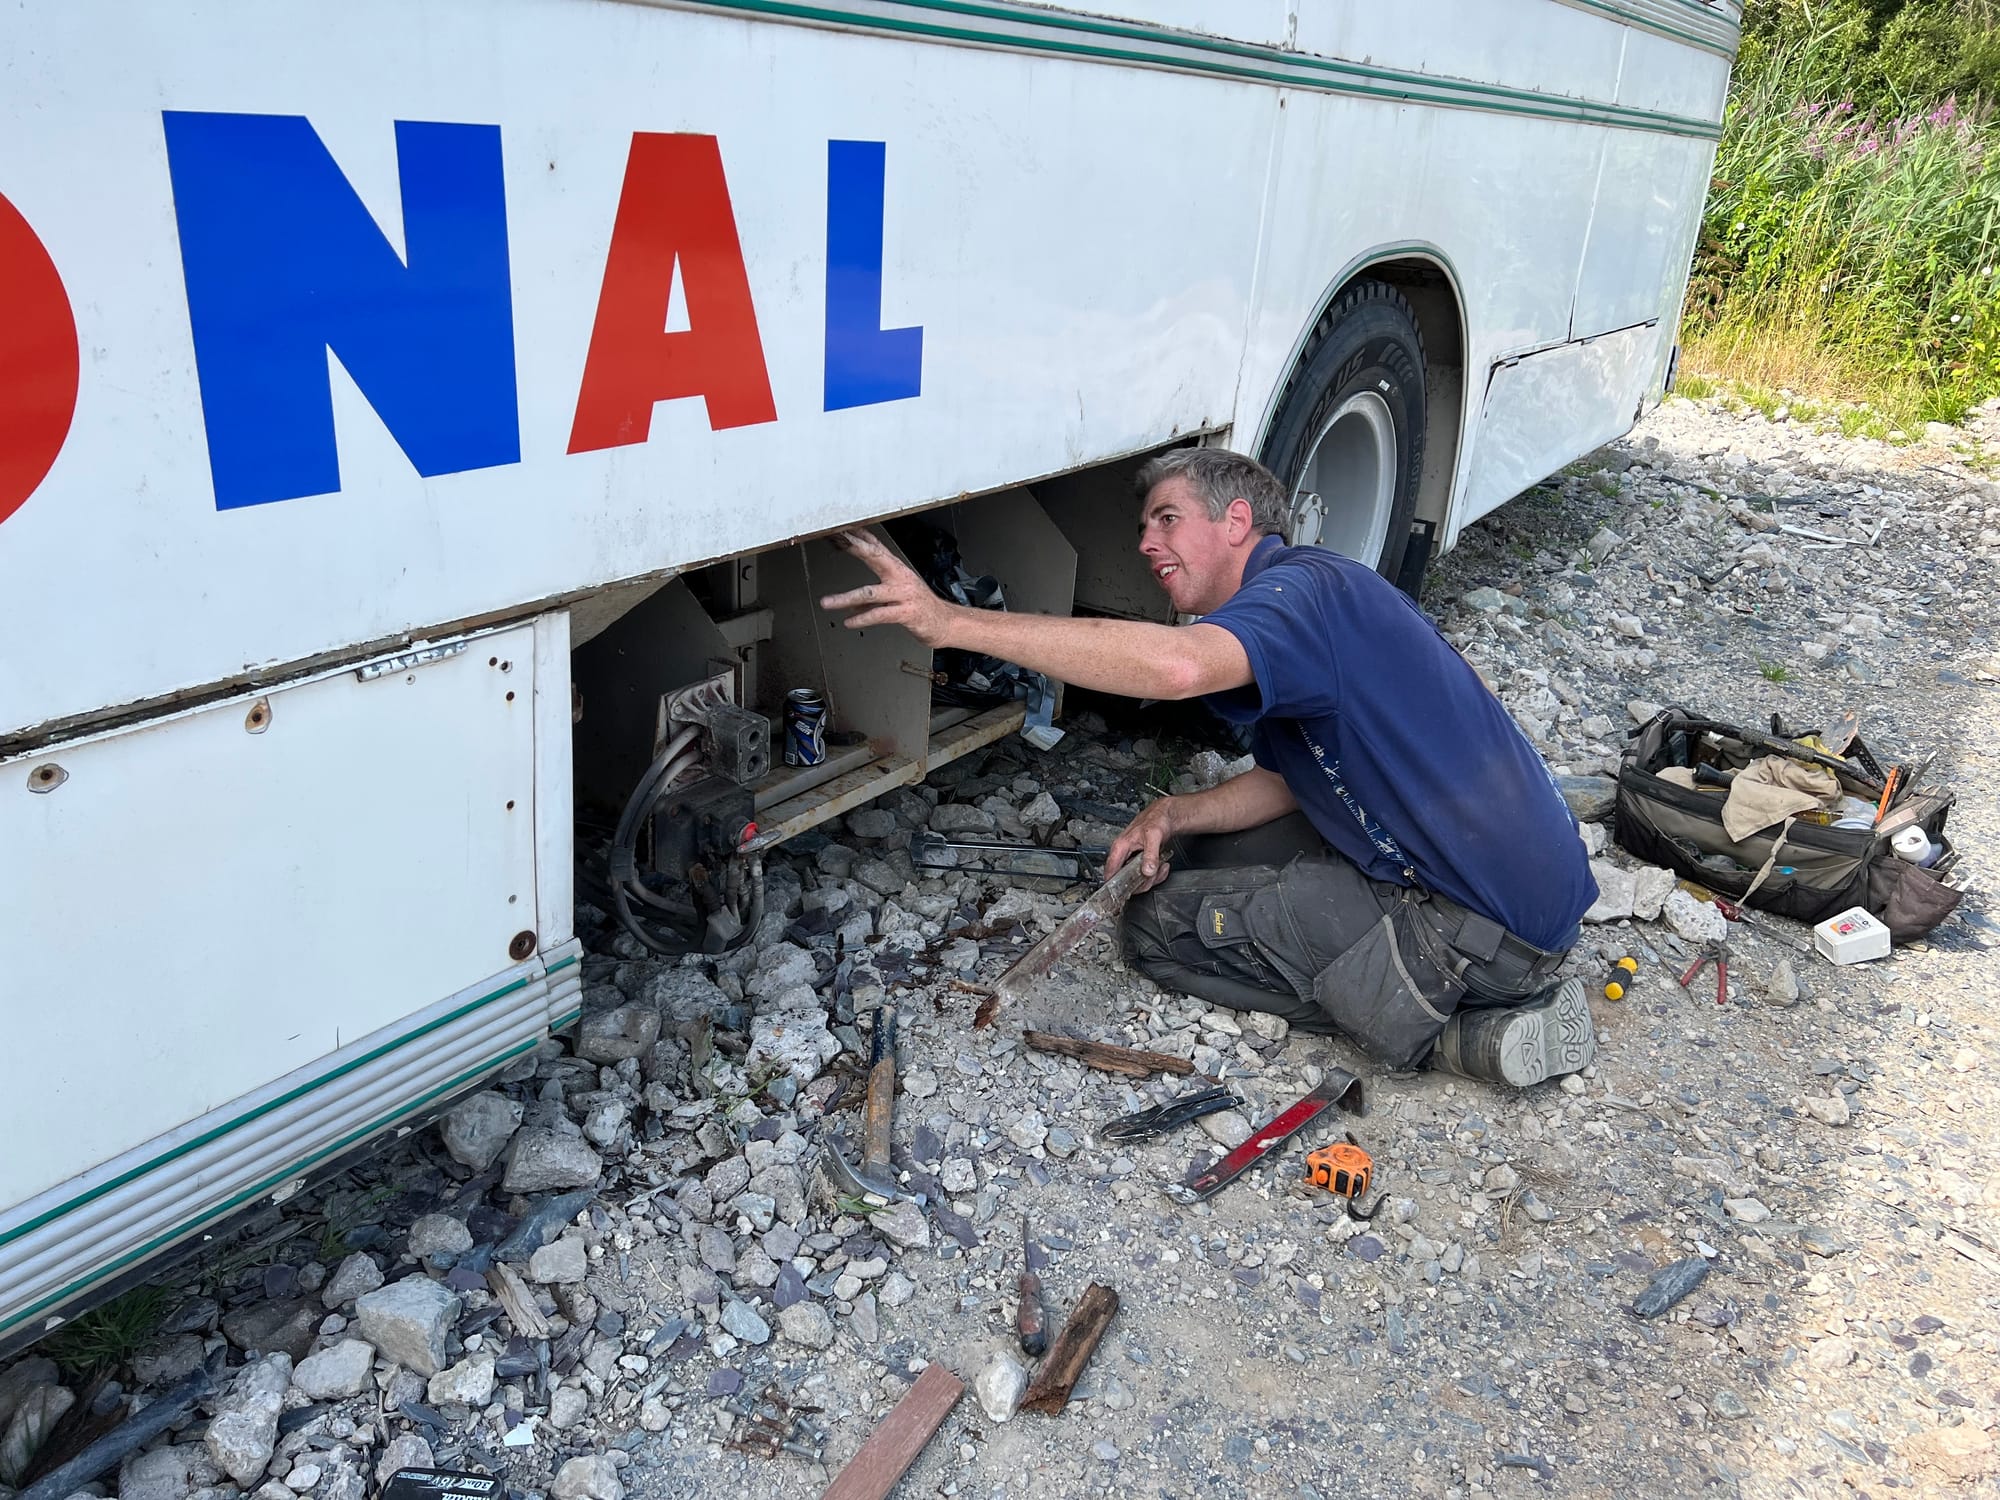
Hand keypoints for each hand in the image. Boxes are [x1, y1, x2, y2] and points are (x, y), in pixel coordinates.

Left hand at [818, 530, 953, 645]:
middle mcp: (900, 577)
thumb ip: (873, 591)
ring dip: (846, 598)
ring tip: (827, 603)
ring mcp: (903, 594)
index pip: (876, 546)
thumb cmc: (920, 606)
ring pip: (870, 593)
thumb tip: (851, 599)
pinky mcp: (906, 613)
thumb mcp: (897, 591)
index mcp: (897, 569)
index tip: (841, 528)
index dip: (858, 536)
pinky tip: (849, 621)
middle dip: (855, 548)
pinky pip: (880, 614)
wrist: (945, 622)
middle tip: (838, 542)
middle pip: (875, 557)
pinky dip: (862, 618)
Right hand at [1107, 797, 1177, 892]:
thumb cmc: (1156, 820)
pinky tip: (1162, 866)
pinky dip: (1155, 874)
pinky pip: (1144, 874)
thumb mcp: (1154, 836)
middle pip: (1126, 880)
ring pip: (1137, 879)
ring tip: (1161, 867)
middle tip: (1155, 875)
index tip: (1128, 890)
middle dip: (1143, 881)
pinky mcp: (1139, 860)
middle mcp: (1123, 853)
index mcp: (1120, 847)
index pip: (1109, 872)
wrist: (1165, 815)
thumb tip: (1147, 871)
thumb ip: (1151, 855)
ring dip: (1151, 877)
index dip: (1116, 885)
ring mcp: (1130, 858)